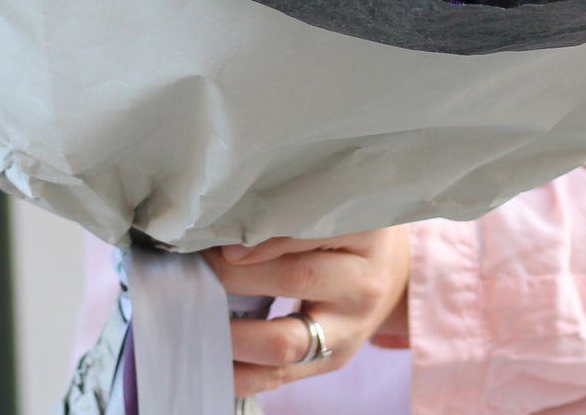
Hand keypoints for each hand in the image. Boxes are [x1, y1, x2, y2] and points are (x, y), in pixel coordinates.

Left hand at [207, 228, 409, 396]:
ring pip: (286, 340)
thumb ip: (293, 214)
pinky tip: (212, 357)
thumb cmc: (350, 231)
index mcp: (366, 233)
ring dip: (233, 332)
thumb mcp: (335, 208)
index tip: (223, 239)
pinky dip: (241, 372)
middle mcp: (364, 283)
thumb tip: (227, 227)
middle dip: (237, 277)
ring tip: (196, 313)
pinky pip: (281, 377)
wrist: (389, 273)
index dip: (263, 237)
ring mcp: (351, 330)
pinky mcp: (333, 361)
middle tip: (197, 266)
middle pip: (296, 280)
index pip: (310, 231)